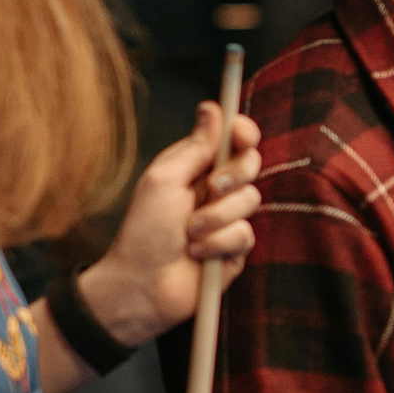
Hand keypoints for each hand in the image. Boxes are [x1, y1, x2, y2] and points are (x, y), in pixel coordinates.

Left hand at [79, 103, 264, 346]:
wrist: (143, 285)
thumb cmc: (144, 231)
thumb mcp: (165, 180)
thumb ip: (195, 146)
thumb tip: (213, 108)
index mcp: (195, 168)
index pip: (232, 140)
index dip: (243, 133)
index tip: (242, 134)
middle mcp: (215, 190)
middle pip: (250, 165)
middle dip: (233, 176)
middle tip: (210, 189)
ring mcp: (228, 219)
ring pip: (250, 201)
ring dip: (217, 217)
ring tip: (190, 234)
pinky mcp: (236, 248)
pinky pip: (246, 234)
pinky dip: (220, 243)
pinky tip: (198, 253)